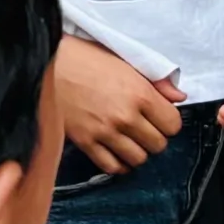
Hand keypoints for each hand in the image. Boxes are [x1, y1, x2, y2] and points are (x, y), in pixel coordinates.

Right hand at [53, 35, 181, 172]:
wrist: (44, 61)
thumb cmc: (83, 57)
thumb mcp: (123, 59)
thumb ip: (155, 79)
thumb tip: (178, 97)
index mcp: (139, 92)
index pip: (173, 124)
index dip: (168, 121)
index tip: (159, 117)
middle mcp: (125, 116)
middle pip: (158, 145)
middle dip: (154, 137)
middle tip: (143, 128)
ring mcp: (105, 131)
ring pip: (138, 159)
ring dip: (137, 151)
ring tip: (129, 140)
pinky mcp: (85, 142)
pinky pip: (112, 166)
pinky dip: (118, 164)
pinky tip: (115, 152)